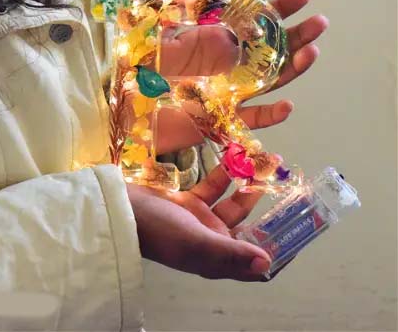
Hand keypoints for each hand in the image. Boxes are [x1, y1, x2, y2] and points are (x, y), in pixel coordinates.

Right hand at [127, 165, 278, 280]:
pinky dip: (224, 173)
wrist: (121, 208)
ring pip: (234, 203)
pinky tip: (235, 154)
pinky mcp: (189, 201)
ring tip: (267, 158)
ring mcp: (200, 219)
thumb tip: (268, 264)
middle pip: (250, 228)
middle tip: (288, 183)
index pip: (255, 264)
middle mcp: (212, 241)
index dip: (278, 252)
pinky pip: (213, 186)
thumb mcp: (196, 242)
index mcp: (217, 258)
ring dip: (249, 183)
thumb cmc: (159, 229)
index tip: (298, 230)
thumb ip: (232, 253)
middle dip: (270, 208)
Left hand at [155, 0, 327, 153]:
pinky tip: (287, 104)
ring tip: (312, 51)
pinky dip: (270, 115)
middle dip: (297, 36)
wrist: (125, 108)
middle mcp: (228, 67)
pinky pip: (250, 120)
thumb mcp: (155, 30)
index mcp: (216, 43)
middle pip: (271, 52)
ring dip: (292, 68)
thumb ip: (176, 4)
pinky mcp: (220, 119)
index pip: (254, 23)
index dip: (278, 9)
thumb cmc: (138, 69)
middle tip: (319, 22)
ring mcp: (228, 93)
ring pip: (269, 82)